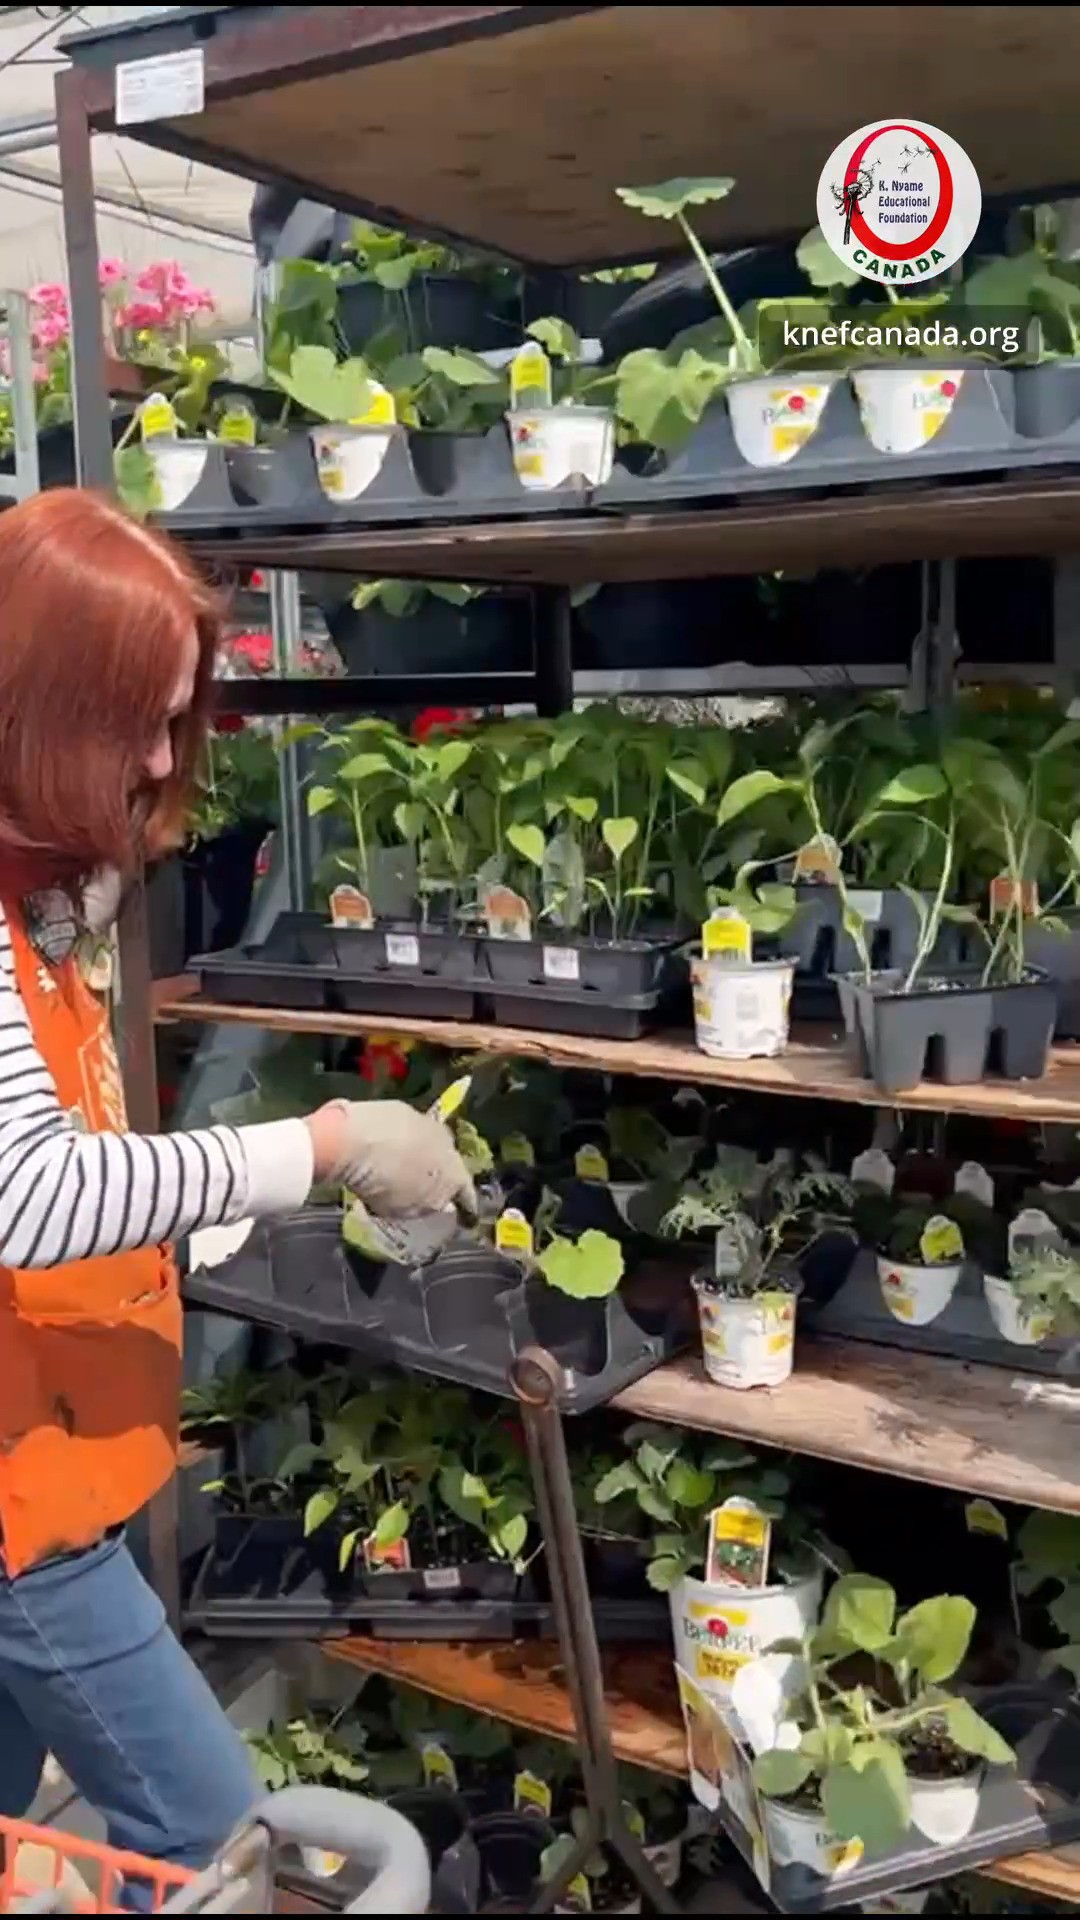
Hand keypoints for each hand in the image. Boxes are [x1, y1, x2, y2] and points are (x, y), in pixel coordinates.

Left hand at [306, 1100, 476, 1220]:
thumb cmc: (383, 1185)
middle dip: (441, 1175)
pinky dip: (400, 1140)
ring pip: (429, 1142)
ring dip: (420, 1154)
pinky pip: (406, 1130)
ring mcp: (426, 1122)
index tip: (463, 1217)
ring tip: (403, 1167)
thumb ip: (427, 1206)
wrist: (354, 1139)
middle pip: (449, 1163)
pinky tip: (384, 1149)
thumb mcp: (407, 1209)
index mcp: (455, 1173)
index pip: (467, 1193)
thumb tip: (440, 1204)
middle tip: (427, 1188)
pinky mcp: (402, 1108)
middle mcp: (448, 1143)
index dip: (465, 1207)